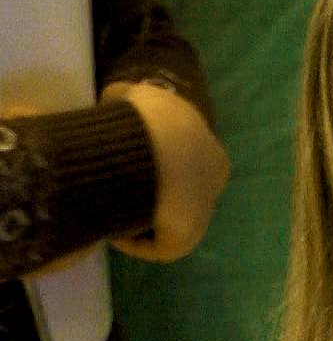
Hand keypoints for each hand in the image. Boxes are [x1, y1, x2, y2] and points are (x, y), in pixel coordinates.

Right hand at [103, 81, 228, 262]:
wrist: (156, 147)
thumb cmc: (150, 118)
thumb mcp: (140, 94)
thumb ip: (129, 96)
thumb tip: (116, 98)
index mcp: (211, 156)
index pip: (186, 167)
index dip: (157, 166)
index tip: (128, 165)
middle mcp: (212, 189)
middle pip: (180, 197)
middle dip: (151, 195)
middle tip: (117, 191)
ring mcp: (201, 216)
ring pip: (169, 221)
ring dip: (144, 218)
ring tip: (112, 210)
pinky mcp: (184, 239)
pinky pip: (158, 246)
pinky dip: (136, 242)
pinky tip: (113, 232)